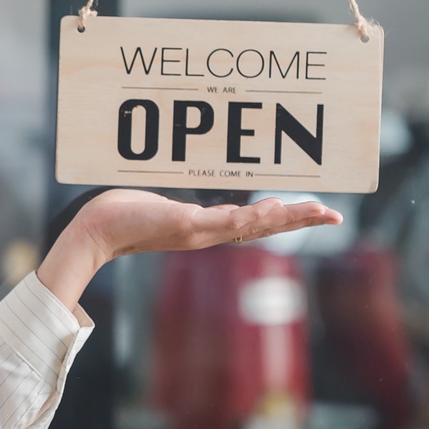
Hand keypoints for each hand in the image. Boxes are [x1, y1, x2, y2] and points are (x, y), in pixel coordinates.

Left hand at [36, 189, 342, 313]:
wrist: (94, 229)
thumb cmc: (125, 212)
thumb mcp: (166, 206)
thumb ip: (188, 204)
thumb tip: (200, 196)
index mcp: (208, 226)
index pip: (258, 222)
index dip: (290, 218)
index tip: (320, 210)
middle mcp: (208, 232)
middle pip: (265, 227)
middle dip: (301, 220)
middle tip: (334, 214)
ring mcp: (197, 231)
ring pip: (250, 226)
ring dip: (284, 219)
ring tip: (315, 211)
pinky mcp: (182, 226)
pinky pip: (221, 223)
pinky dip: (246, 218)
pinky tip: (268, 211)